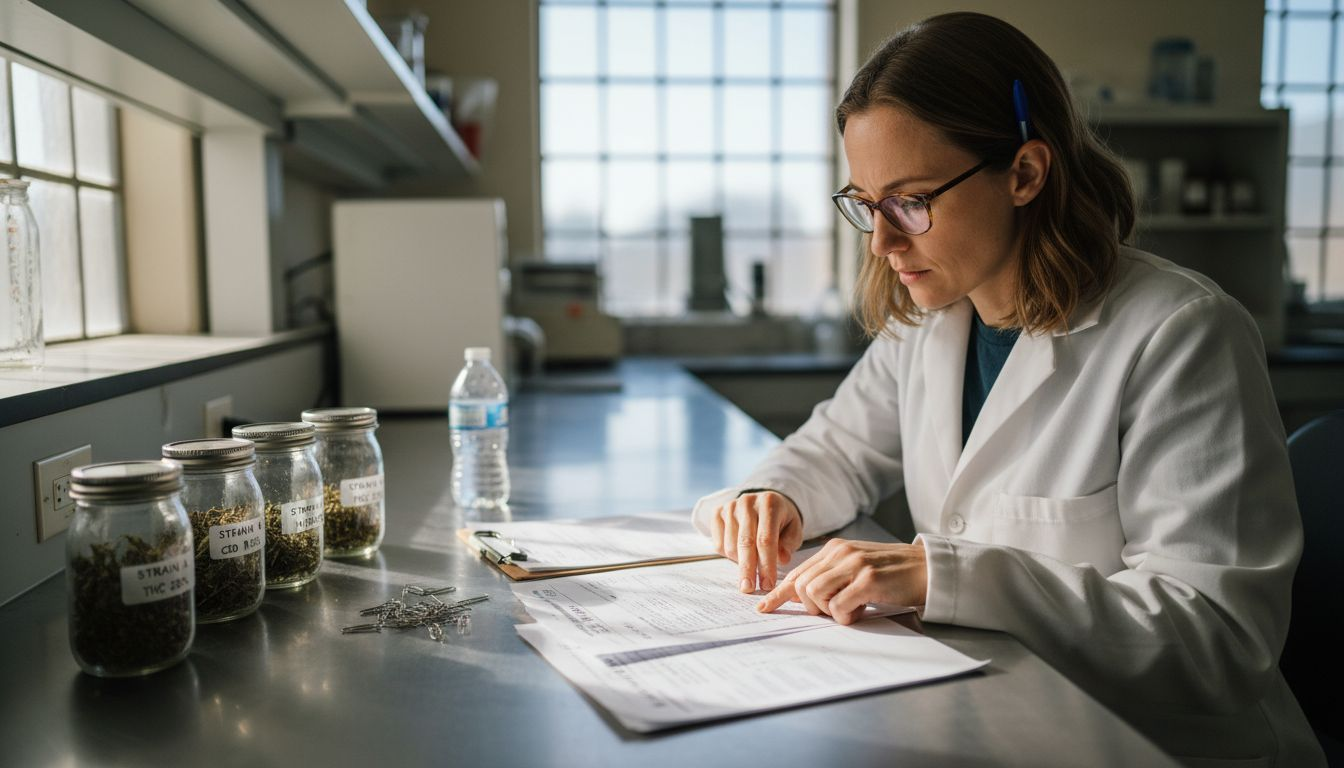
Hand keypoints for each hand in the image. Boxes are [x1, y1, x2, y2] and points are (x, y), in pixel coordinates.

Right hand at [710, 491, 803, 592]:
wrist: (764, 501)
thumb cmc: (781, 520)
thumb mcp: (793, 530)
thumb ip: (789, 544)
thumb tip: (782, 559)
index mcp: (769, 503)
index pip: (765, 539)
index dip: (766, 564)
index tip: (767, 585)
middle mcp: (747, 502)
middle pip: (745, 543)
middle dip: (747, 569)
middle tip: (748, 589)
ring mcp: (730, 506)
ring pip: (730, 546)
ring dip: (740, 563)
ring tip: (752, 564)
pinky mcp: (717, 513)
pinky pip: (718, 544)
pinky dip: (729, 556)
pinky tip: (741, 553)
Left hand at [755, 539, 926, 624]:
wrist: (927, 569)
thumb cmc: (892, 574)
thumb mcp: (856, 568)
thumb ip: (832, 576)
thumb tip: (802, 597)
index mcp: (835, 550)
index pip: (797, 572)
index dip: (779, 592)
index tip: (764, 607)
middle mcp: (841, 553)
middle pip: (802, 586)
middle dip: (811, 607)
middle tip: (834, 612)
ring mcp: (854, 564)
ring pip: (815, 595)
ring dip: (829, 611)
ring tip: (850, 610)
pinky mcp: (868, 579)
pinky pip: (838, 606)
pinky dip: (845, 616)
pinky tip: (860, 612)